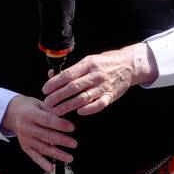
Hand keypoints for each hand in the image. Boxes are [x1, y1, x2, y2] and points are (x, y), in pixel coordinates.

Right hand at [1, 95, 77, 172]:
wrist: (12, 113)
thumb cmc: (30, 107)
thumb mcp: (40, 103)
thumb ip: (52, 110)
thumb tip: (67, 116)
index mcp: (30, 114)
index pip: (46, 120)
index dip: (59, 124)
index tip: (72, 128)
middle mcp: (26, 127)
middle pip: (45, 135)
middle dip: (61, 141)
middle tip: (74, 144)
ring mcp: (25, 139)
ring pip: (42, 148)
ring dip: (56, 154)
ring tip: (69, 158)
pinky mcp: (25, 147)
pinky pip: (34, 156)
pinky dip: (42, 163)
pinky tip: (50, 168)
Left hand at [42, 44, 157, 117]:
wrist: (128, 65)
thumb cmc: (103, 63)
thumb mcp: (88, 61)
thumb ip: (72, 70)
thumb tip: (51, 75)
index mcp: (88, 64)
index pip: (67, 75)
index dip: (54, 83)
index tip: (45, 90)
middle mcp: (95, 75)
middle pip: (73, 88)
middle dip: (57, 97)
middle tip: (47, 103)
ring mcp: (103, 86)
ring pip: (83, 98)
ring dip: (68, 106)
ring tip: (56, 111)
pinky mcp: (110, 95)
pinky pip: (98, 105)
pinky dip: (88, 109)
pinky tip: (78, 112)